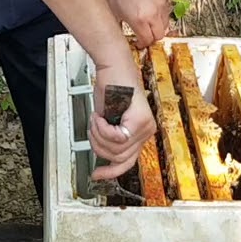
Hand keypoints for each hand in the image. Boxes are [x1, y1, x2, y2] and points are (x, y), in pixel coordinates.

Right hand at [87, 56, 155, 179]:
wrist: (113, 66)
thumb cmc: (111, 87)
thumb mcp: (110, 120)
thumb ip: (112, 139)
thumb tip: (105, 157)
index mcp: (142, 133)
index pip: (128, 163)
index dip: (110, 172)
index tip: (97, 175)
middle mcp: (147, 131)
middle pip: (119, 158)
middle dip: (100, 146)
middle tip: (93, 130)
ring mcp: (144, 125)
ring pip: (116, 149)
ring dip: (99, 135)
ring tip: (97, 119)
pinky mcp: (139, 119)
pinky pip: (116, 137)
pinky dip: (102, 128)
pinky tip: (100, 116)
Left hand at [106, 0, 171, 48]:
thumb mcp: (114, 11)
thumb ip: (120, 27)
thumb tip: (121, 38)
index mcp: (139, 18)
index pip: (147, 40)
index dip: (142, 44)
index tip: (139, 43)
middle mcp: (153, 12)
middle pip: (160, 36)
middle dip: (152, 38)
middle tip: (145, 36)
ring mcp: (162, 4)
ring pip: (166, 24)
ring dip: (157, 26)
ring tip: (147, 21)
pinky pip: (167, 11)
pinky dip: (160, 14)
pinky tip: (150, 9)